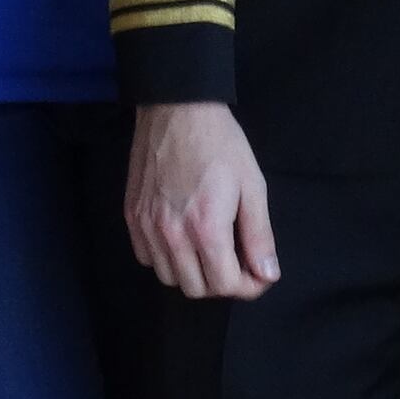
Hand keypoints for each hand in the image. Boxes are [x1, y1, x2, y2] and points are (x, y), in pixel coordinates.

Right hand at [124, 101, 278, 299]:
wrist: (176, 109)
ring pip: (169, 278)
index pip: (225, 285)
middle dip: (223, 282)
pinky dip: (166, 259)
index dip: (248, 287)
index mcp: (206, 227)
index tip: (258, 275)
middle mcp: (172, 234)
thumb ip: (259, 235)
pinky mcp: (132, 217)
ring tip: (210, 250)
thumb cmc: (220, 144)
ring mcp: (146, 226)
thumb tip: (267, 274)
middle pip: (197, 289)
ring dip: (194, 273)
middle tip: (237, 261)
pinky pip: (147, 258)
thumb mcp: (252, 186)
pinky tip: (182, 239)